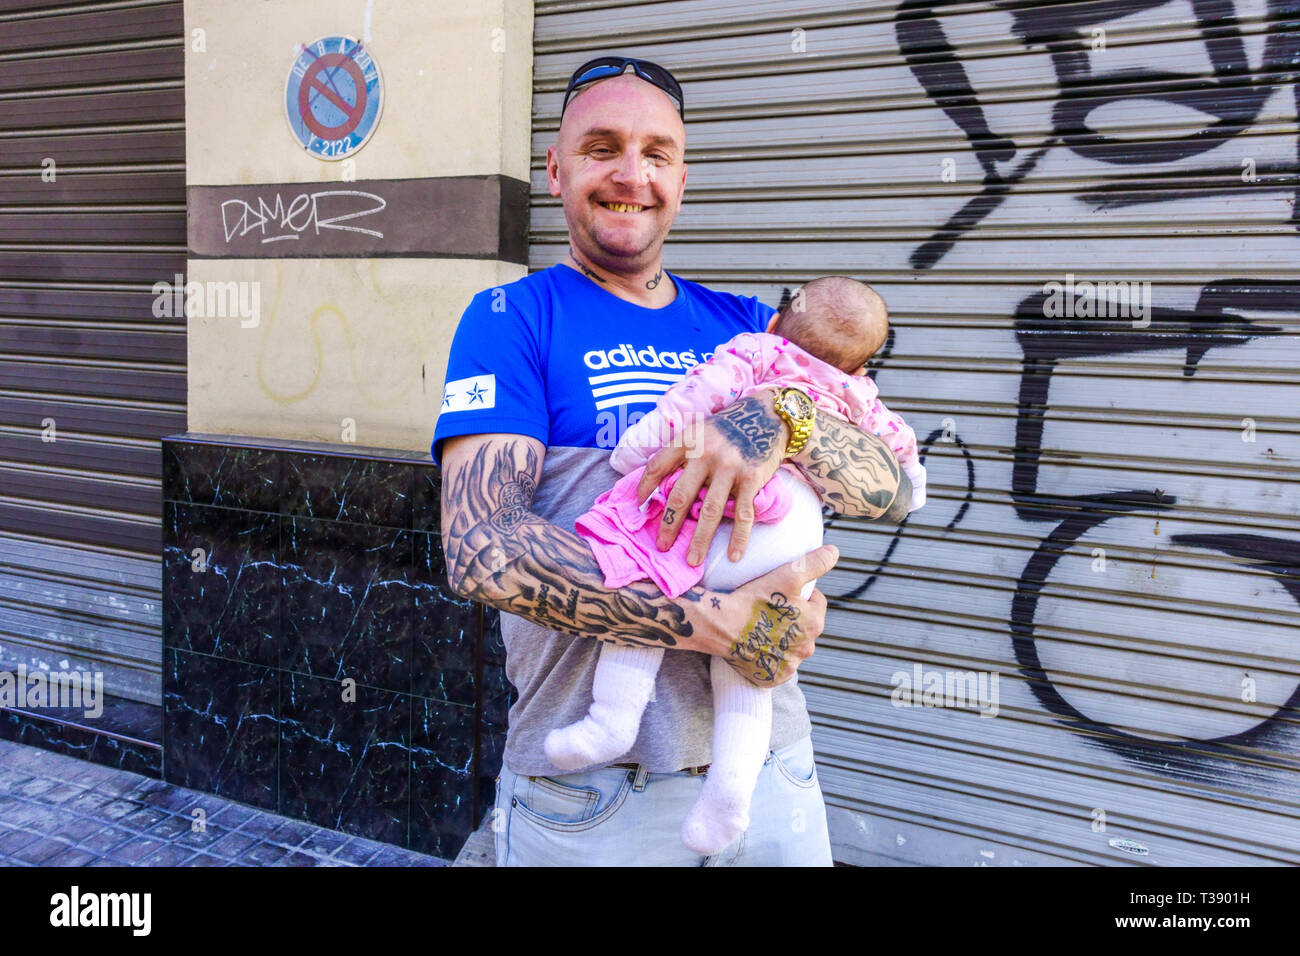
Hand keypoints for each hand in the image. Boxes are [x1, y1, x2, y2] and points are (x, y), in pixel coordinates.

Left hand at [635, 390, 790, 565]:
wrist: (766, 416)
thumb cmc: (725, 429)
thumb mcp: (698, 430)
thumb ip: (680, 453)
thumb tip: (658, 486)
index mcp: (688, 439)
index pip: (657, 465)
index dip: (645, 487)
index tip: (638, 507)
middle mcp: (706, 453)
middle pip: (681, 495)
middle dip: (670, 524)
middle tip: (662, 546)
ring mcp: (730, 467)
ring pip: (711, 510)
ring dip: (701, 539)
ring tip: (693, 560)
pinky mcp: (752, 479)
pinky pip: (743, 514)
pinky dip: (739, 537)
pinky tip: (734, 555)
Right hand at [682, 544, 837, 686]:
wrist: (721, 625)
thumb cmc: (754, 600)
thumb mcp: (788, 575)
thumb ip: (814, 563)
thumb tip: (834, 552)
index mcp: (814, 624)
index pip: (816, 603)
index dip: (802, 595)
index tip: (784, 592)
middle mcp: (806, 649)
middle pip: (805, 628)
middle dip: (794, 618)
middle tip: (771, 608)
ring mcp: (788, 666)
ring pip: (790, 648)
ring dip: (782, 639)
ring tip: (762, 626)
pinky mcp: (770, 679)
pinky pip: (775, 667)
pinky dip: (769, 657)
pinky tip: (757, 645)